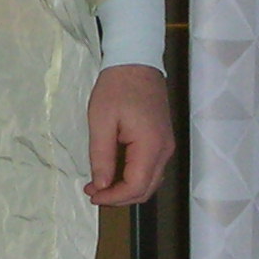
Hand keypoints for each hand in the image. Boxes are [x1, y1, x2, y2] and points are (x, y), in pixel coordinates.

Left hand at [85, 64, 173, 206]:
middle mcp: (164, 150)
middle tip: (93, 191)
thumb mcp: (101, 121)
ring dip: (125, 188)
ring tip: (99, 182)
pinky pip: (150, 168)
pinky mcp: (162, 140)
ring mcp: (166, 145)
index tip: (92, 195)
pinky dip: (132, 176)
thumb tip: (102, 186)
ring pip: (149, 181)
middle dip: (118, 197)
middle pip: (145, 189)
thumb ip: (102, 157)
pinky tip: (113, 170)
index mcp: (150, 145)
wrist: (136, 61)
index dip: (113, 197)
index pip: (135, 187)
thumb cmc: (117, 87)